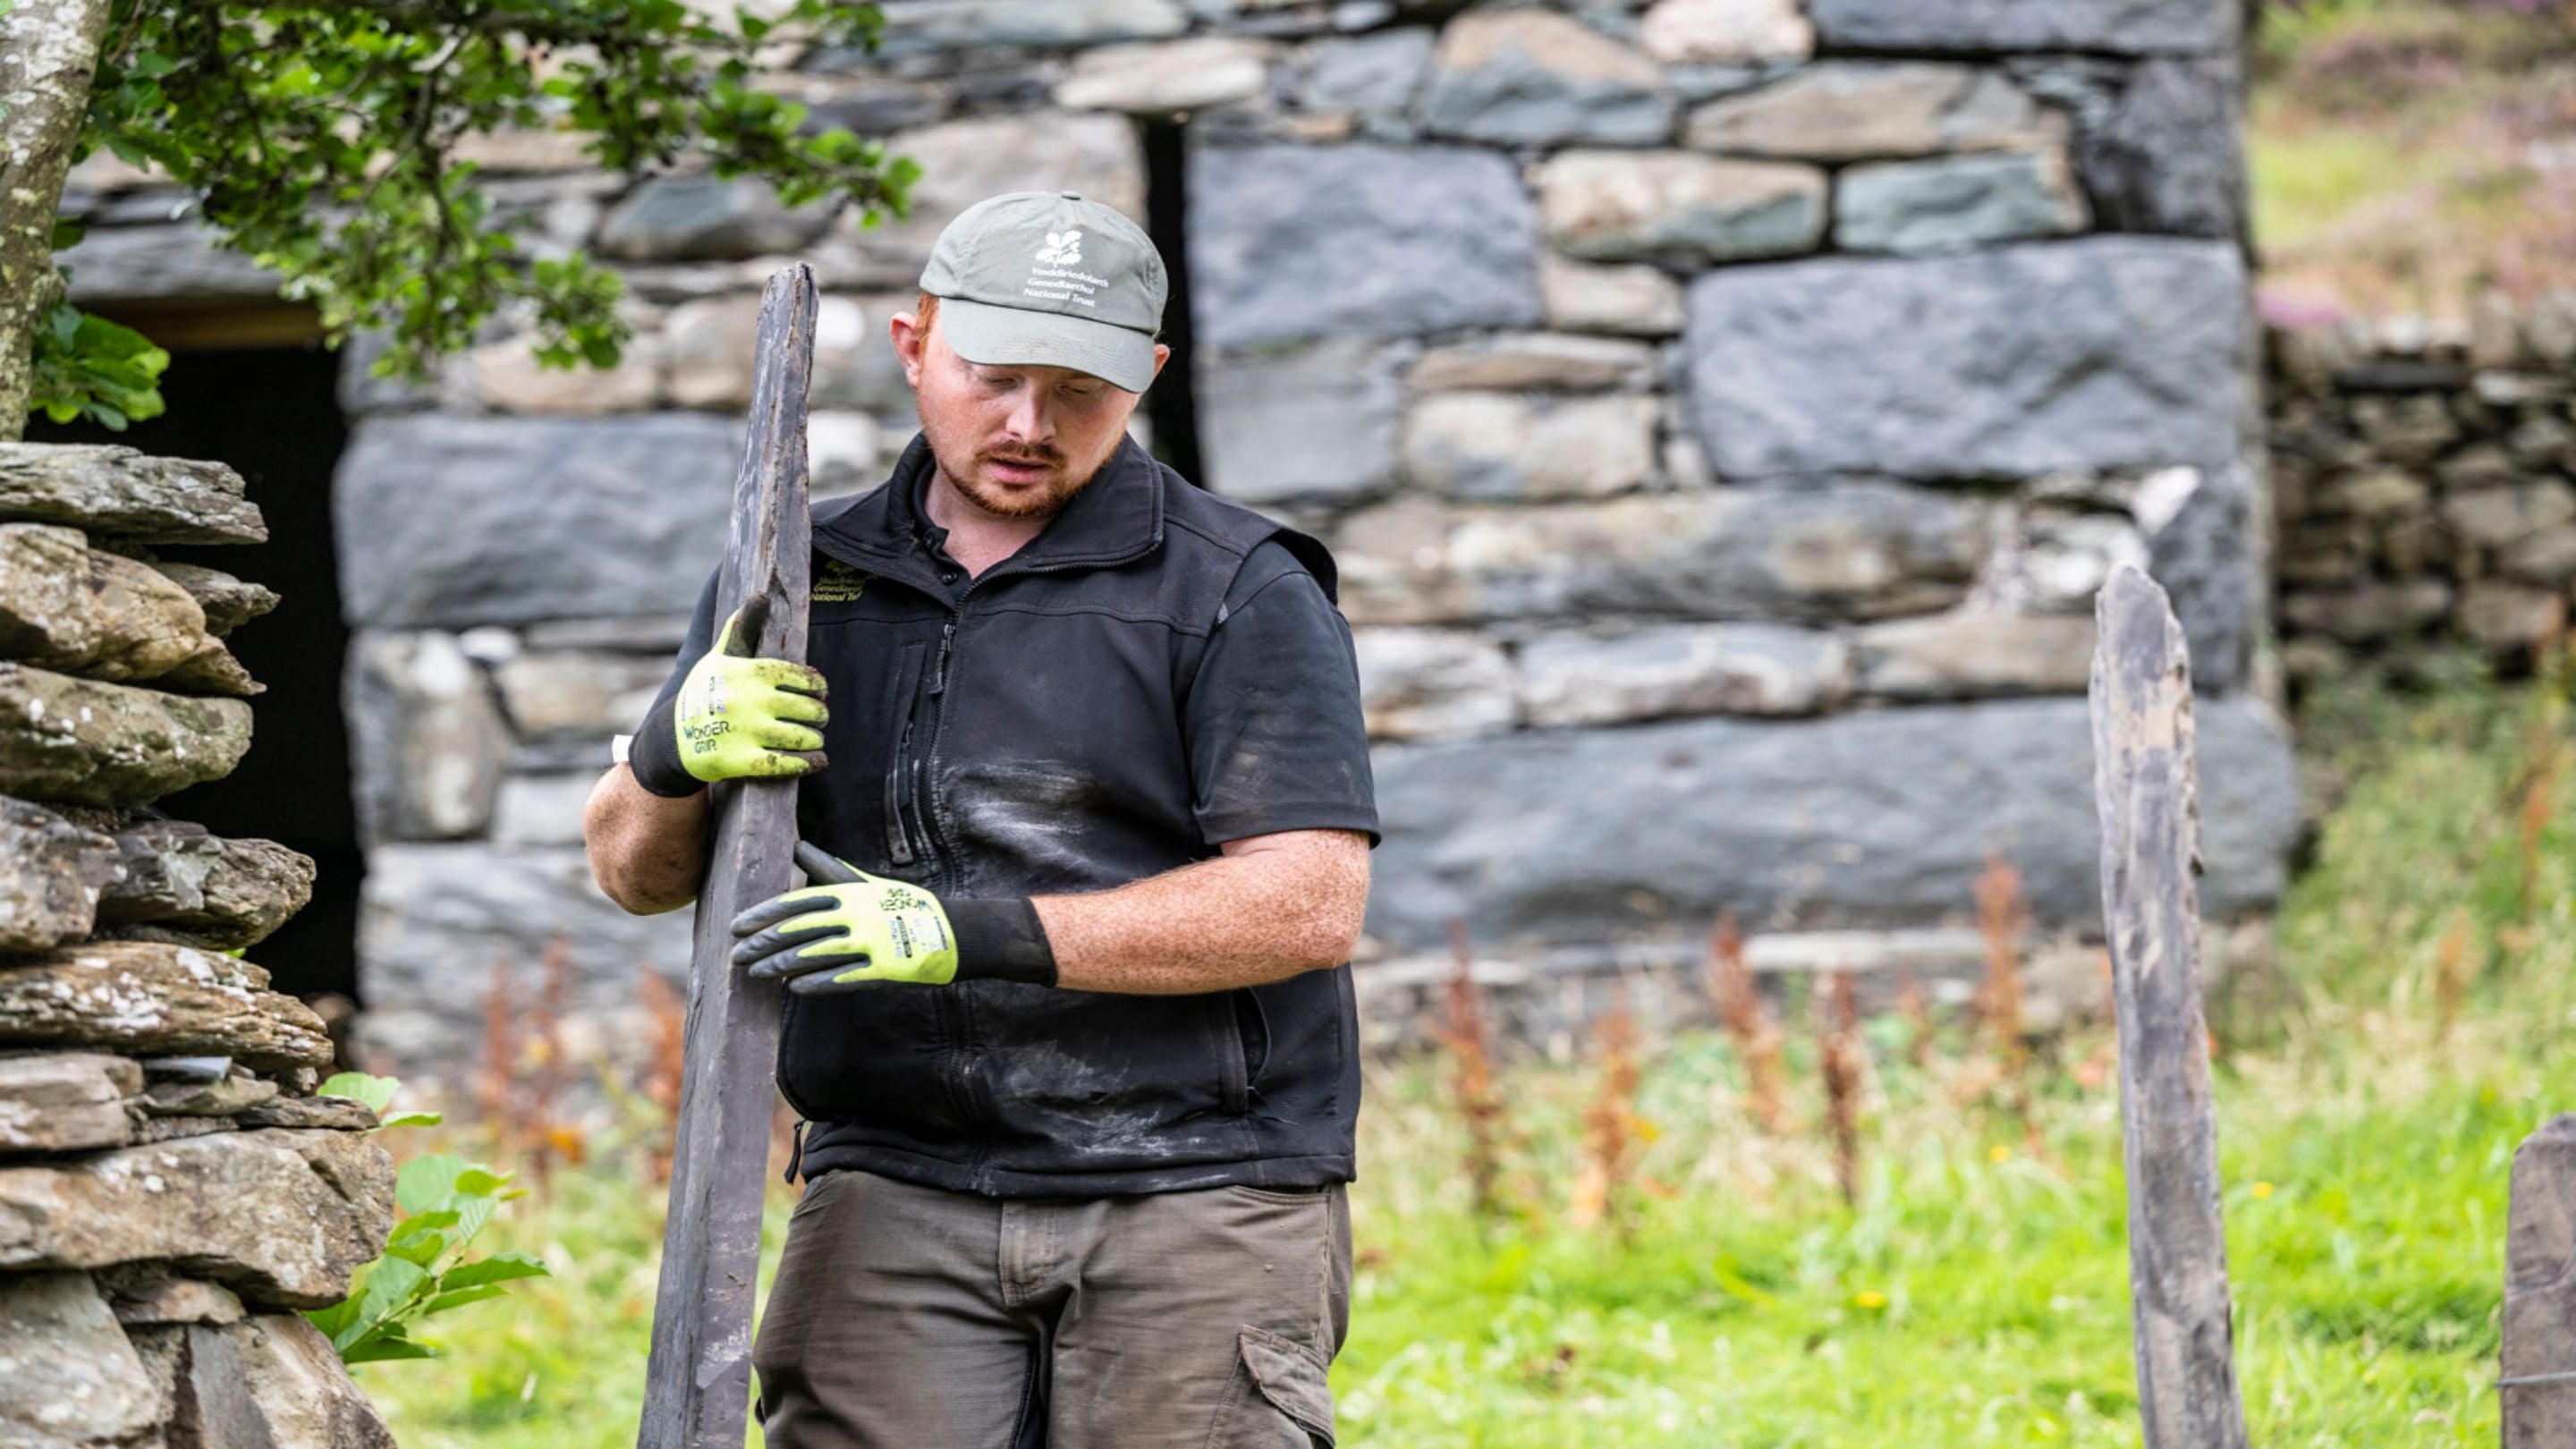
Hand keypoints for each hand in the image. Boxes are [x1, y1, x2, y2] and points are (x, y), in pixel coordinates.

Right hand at [629, 606, 827, 796]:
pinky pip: (787, 763)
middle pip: (807, 708)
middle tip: (819, 718)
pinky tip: (818, 760)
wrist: (672, 738)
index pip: (800, 677)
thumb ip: (742, 627)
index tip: (820, 692)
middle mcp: (749, 700)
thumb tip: (760, 595)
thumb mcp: (720, 656)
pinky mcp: (742, 761)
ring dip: (815, 739)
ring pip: (802, 736)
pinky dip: (808, 762)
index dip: (817, 686)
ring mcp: (747, 731)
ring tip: (815, 739)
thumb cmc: (703, 692)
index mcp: (748, 672)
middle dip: (819, 714)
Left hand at [729, 842, 960, 992]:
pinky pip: (843, 979)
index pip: (798, 902)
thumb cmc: (904, 906)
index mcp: (851, 894)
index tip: (736, 926)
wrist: (954, 932)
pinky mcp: (885, 970)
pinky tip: (793, 989)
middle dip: (764, 943)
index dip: (764, 914)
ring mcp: (872, 943)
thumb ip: (829, 870)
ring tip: (756, 974)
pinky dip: (816, 984)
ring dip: (782, 965)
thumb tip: (797, 846)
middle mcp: (858, 916)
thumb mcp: (867, 884)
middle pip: (800, 929)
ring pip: (816, 955)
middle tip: (736, 955)